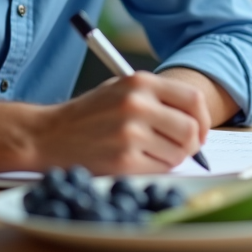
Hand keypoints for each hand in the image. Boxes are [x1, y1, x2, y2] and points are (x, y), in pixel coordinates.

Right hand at [32, 72, 209, 173]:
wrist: (48, 134)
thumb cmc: (89, 113)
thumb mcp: (120, 88)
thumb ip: (157, 98)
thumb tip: (196, 119)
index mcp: (140, 82)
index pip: (193, 98)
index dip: (203, 118)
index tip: (200, 129)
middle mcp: (137, 105)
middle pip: (191, 129)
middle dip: (192, 143)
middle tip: (182, 147)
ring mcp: (130, 134)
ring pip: (179, 153)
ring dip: (172, 158)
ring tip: (151, 152)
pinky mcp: (123, 161)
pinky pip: (161, 169)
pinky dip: (156, 169)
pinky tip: (138, 161)